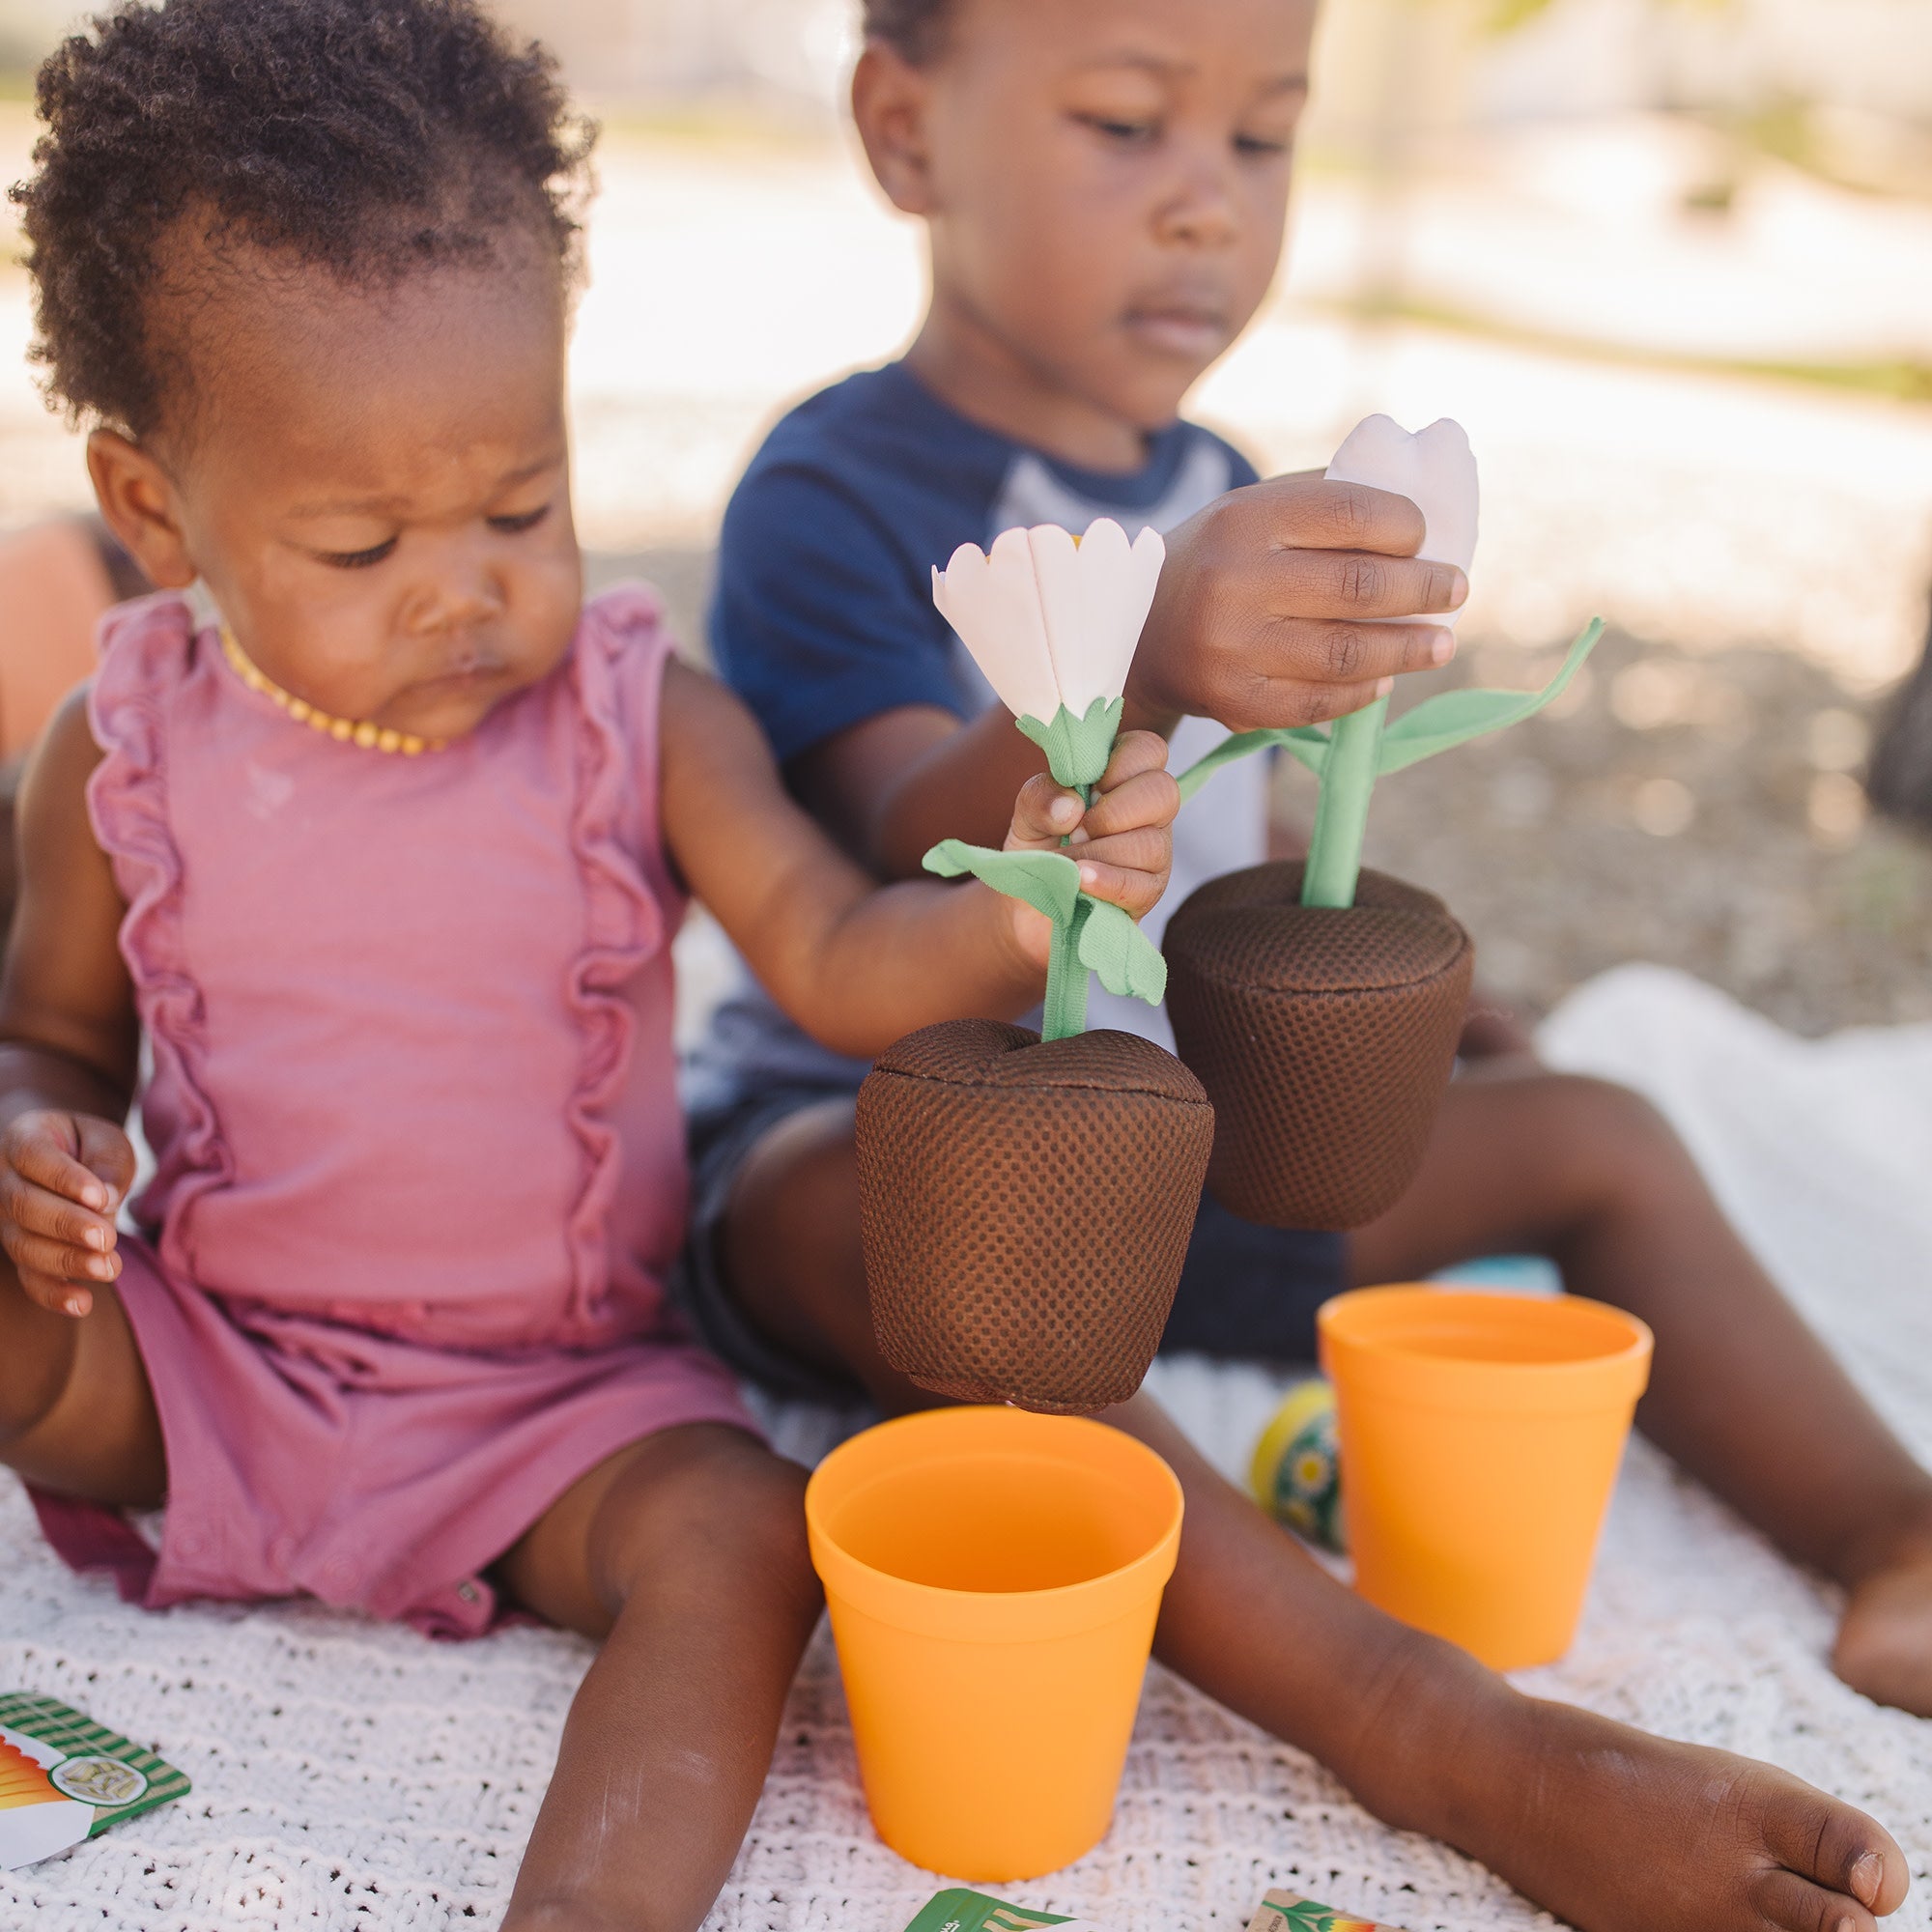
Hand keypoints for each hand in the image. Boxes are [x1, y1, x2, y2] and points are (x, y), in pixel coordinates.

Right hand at [0, 1109, 136, 1316]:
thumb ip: (107, 1162)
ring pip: (23, 1245)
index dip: (65, 1179)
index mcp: (23, 1139)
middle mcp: (4, 1180)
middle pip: (24, 1206)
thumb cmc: (90, 1146)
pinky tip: (82, 1304)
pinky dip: (53, 1294)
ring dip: (66, 1261)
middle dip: (67, 1225)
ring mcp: (7, 1220)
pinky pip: (28, 1277)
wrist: (67, 1158)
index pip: (35, 1156)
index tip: (100, 1197)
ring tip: (109, 1269)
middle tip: (107, 1238)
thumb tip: (107, 1199)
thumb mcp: (106, 1140)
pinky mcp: (23, 1250)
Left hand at [1000, 729, 1176, 968]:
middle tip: (1077, 829)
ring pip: (1150, 843)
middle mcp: (1149, 812)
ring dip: (1099, 852)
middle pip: (1164, 792)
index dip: (1121, 764)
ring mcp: (1155, 854)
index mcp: (1124, 778)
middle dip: (1114, 811)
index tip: (1088, 786)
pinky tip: (1080, 881)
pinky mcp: (1148, 893)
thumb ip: (1039, 797)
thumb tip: (1071, 805)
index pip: (1149, 750)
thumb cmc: (1038, 850)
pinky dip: (1106, 881)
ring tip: (1066, 863)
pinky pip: (1141, 885)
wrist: (1027, 908)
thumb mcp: (1026, 816)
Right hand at [1129, 474, 1467, 732]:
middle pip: (1360, 586)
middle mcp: (1236, 581)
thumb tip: (1420, 503)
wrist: (1130, 634)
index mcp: (1246, 519)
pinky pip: (1319, 702)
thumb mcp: (1249, 512)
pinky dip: (1362, 693)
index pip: (1352, 513)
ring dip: (1409, 649)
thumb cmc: (1214, 562)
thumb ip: (1322, 501)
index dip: (1407, 527)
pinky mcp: (1235, 701)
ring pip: (1349, 652)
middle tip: (1457, 591)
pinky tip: (1385, 680)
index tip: (1426, 539)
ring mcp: (1233, 647)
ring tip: (1441, 644)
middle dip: (1426, 589)